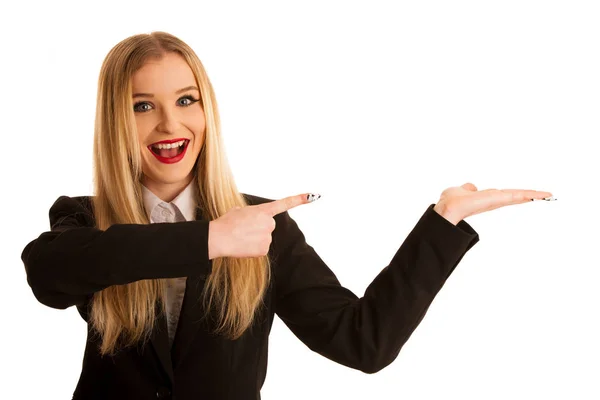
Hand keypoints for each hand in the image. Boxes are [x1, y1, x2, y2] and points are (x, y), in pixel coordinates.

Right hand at [208, 193, 320, 258]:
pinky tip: (243, 245)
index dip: (299, 199)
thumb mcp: (239, 211)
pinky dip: (253, 248)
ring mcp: (268, 237)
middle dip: (259, 228)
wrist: (220, 238)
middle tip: (244, 229)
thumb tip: (252, 221)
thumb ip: (251, 214)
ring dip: (255, 238)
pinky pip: (261, 248)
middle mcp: (269, 223)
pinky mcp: (264, 250)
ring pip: (264, 238)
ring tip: (241, 237)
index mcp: (263, 211)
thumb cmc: (226, 223)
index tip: (313, 196)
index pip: (284, 204)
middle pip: (268, 226)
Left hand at [433, 183, 552, 224]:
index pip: (507, 195)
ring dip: (533, 195)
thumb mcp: (461, 191)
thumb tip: (470, 187)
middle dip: (532, 195)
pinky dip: (528, 194)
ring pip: (518, 196)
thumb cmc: (452, 201)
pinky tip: (539, 195)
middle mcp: (495, 200)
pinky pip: (515, 195)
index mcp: (488, 198)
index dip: (519, 194)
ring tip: (548, 195)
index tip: (531, 194)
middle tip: (548, 195)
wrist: (449, 208)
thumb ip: (467, 188)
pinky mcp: (498, 200)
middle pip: (516, 196)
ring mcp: (497, 201)